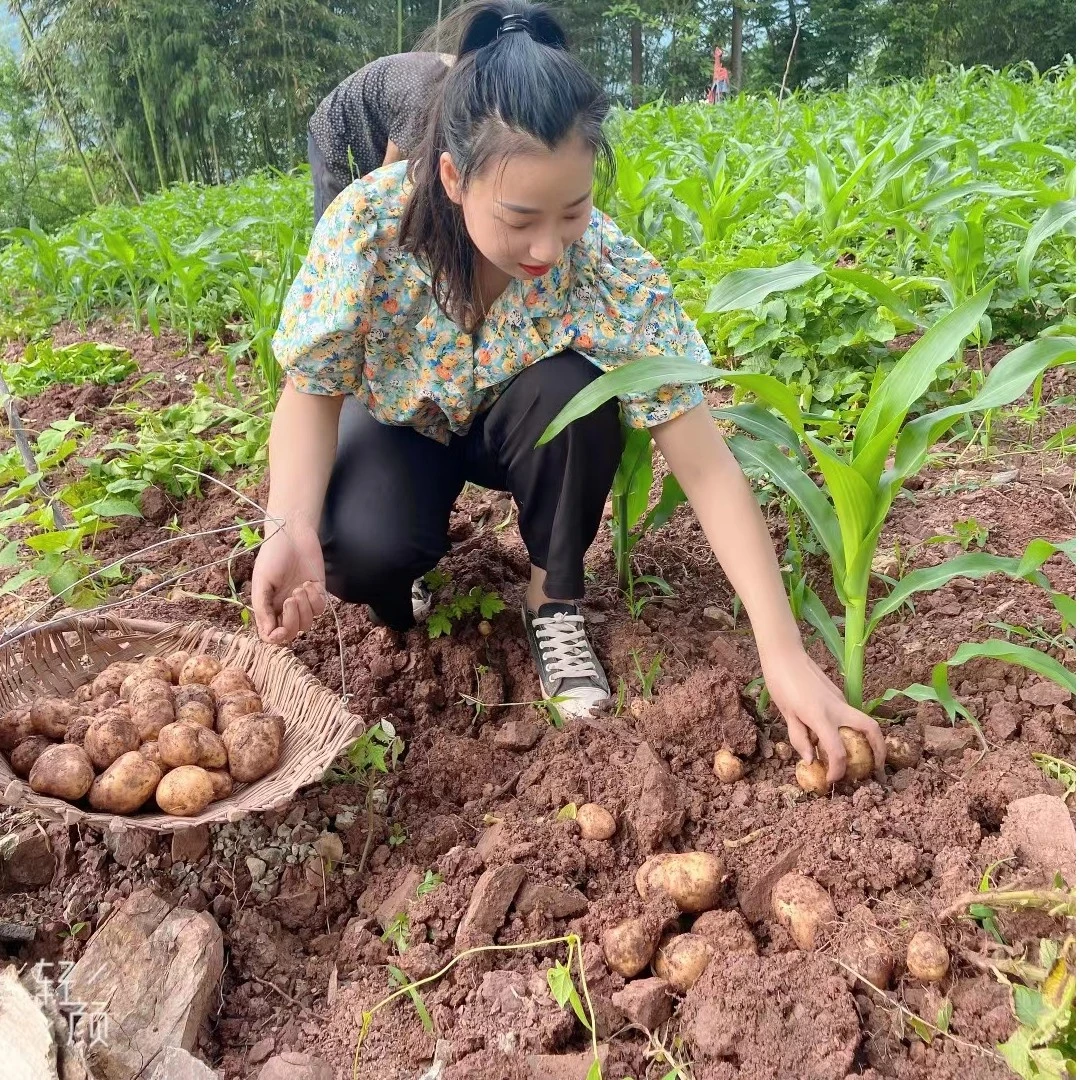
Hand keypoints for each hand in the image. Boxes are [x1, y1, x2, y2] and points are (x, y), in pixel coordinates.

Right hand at [252, 523, 327, 644]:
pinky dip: (316, 599)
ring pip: (308, 623)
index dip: (277, 638)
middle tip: (291, 598)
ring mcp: (303, 601)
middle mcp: (285, 608)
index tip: (281, 630)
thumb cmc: (272, 556)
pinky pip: (320, 609)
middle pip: (292, 632)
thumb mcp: (261, 582)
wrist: (292, 534)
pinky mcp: (318, 592)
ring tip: (300, 587)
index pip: (272, 635)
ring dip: (305, 608)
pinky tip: (310, 583)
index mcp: (268, 607)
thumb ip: (262, 608)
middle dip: (293, 620)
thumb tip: (267, 634)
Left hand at [760, 644, 885, 783]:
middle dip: (879, 750)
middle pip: (870, 729)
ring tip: (861, 755)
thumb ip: (800, 739)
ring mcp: (840, 699)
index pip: (838, 751)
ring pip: (864, 720)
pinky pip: (851, 714)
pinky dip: (853, 727)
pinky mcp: (838, 694)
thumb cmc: (781, 683)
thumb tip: (812, 760)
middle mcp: (837, 708)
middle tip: (876, 767)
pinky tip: (840, 735)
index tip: (833, 779)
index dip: (838, 770)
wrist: (784, 654)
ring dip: (869, 738)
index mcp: (820, 716)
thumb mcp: (786, 714)